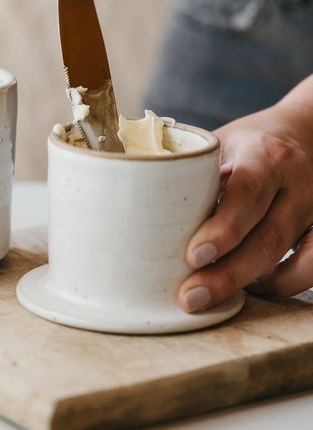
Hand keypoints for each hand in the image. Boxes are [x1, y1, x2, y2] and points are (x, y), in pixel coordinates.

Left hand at [178, 76, 312, 312]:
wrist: (306, 131)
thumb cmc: (248, 143)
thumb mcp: (218, 144)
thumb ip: (190, 171)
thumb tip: (133, 199)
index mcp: (265, 157)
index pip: (247, 193)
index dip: (222, 228)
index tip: (192, 256)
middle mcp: (297, 183)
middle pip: (267, 238)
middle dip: (227, 275)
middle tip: (190, 297)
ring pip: (295, 260)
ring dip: (253, 284)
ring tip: (213, 297)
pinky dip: (284, 283)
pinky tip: (255, 286)